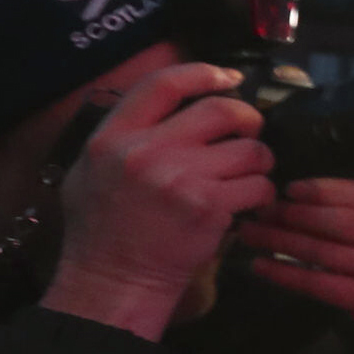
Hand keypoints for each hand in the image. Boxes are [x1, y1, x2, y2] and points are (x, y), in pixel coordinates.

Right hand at [45, 63, 277, 339]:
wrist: (114, 279)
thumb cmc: (102, 228)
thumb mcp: (90, 170)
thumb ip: (123, 134)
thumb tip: (170, 104)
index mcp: (114, 137)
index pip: (164, 84)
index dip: (204, 73)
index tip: (228, 77)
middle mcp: (146, 152)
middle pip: (221, 109)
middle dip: (248, 118)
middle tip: (250, 132)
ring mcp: (181, 179)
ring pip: (250, 149)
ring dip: (258, 162)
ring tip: (245, 176)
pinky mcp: (210, 207)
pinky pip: (259, 185)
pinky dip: (262, 193)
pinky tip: (247, 204)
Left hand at [237, 179, 353, 348]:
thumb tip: (331, 185)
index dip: (326, 189)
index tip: (292, 187)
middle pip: (341, 222)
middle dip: (295, 213)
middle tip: (261, 207)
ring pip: (325, 252)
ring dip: (282, 241)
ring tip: (251, 232)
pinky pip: (321, 285)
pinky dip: (288, 274)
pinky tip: (263, 266)